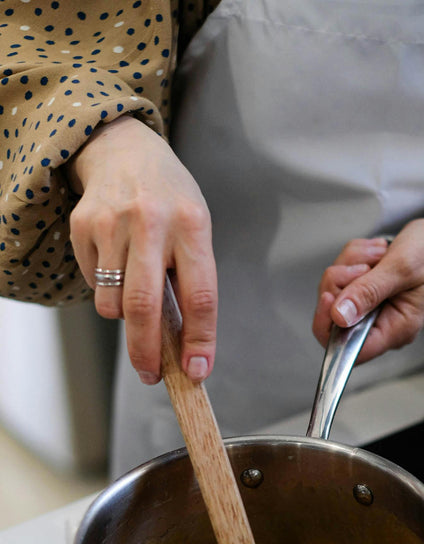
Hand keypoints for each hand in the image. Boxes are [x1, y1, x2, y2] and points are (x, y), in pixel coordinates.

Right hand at [68, 115, 216, 383]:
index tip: (197, 371)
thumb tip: (183, 346)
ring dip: (123, 317)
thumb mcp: (195, 230)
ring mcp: (112, 223)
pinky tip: (116, 261)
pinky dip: (106, 289)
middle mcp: (152, 221)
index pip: (200, 296)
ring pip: (112, 304)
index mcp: (193, 225)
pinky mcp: (83, 226)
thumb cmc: (169, 200)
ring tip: (134, 292)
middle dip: (147, 352)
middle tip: (151, 374)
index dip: (200, 341)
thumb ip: (191, 281)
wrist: (123, 148)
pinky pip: (93, 284)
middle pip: (145, 307)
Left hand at [313, 210, 423, 362]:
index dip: (329, 327)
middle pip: (334, 318)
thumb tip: (339, 317)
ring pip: (336, 292)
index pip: (348, 350)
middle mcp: (383, 323)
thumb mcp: (402, 268)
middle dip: (341, 283)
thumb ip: (368, 293)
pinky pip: (344, 276)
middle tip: (365, 265)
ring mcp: (375, 307)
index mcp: (395, 329)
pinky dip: (354, 258)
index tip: (330, 296)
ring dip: (350, 264)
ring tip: (379, 254)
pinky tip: (377, 252)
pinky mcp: (369, 290)